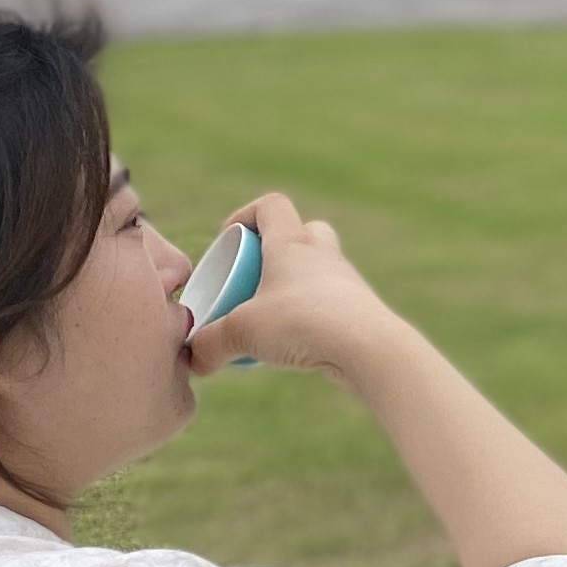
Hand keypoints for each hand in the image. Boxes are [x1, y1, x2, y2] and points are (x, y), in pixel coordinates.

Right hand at [190, 190, 407, 388]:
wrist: (370, 348)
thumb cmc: (302, 324)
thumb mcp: (243, 332)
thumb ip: (211, 344)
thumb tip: (196, 361)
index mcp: (292, 243)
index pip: (272, 205)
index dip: (246, 215)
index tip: (229, 240)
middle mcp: (324, 255)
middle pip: (305, 232)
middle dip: (277, 251)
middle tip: (254, 280)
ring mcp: (347, 282)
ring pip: (320, 271)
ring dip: (296, 288)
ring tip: (272, 320)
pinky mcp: (362, 311)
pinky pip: (333, 304)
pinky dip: (313, 316)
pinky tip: (299, 345)